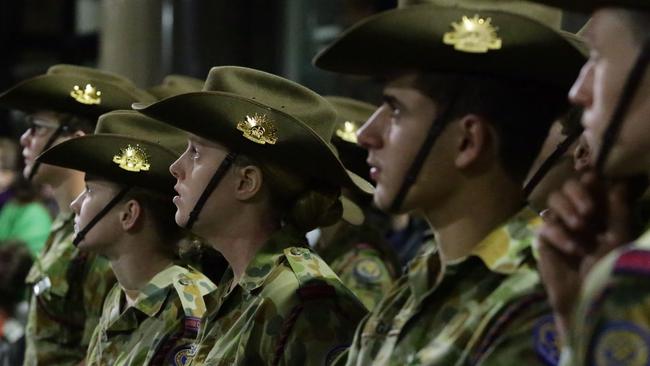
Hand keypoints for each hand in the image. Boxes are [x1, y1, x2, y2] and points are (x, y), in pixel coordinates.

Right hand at [537, 171, 635, 343]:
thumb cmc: (609, 269)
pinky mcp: (544, 239)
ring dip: (567, 209)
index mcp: (598, 212)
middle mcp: (577, 214)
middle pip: (566, 186)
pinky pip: (546, 226)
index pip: (588, 184)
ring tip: (580, 227)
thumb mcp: (619, 238)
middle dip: (578, 194)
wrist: (589, 297)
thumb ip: (618, 210)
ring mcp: (559, 225)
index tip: (593, 180)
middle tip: (589, 210)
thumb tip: (616, 182)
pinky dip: (561, 235)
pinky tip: (573, 249)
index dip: (589, 180)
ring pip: (553, 200)